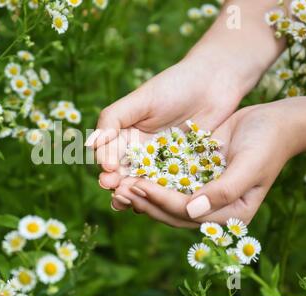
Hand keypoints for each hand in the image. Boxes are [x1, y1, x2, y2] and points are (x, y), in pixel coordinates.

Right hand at [87, 54, 244, 191]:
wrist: (216, 81)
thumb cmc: (175, 85)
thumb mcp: (141, 99)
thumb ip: (113, 118)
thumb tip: (90, 143)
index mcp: (126, 134)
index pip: (109, 153)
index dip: (107, 163)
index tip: (108, 170)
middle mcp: (141, 150)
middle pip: (124, 173)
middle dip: (118, 184)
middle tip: (116, 192)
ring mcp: (162, 162)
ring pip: (145, 183)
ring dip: (137, 195)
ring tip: (132, 205)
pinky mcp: (183, 169)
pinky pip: (171, 185)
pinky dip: (164, 196)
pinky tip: (160, 205)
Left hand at [115, 97, 305, 225]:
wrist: (272, 122)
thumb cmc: (267, 143)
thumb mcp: (250, 166)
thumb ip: (223, 191)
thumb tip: (191, 212)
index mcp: (228, 213)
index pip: (187, 212)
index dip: (160, 200)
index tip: (138, 186)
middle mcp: (211, 207)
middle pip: (170, 211)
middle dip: (143, 200)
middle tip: (117, 189)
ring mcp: (201, 192)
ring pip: (165, 198)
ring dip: (141, 192)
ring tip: (116, 183)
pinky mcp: (193, 175)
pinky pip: (167, 181)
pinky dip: (149, 177)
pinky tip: (130, 170)